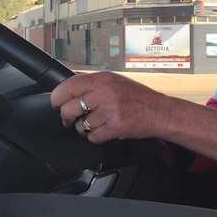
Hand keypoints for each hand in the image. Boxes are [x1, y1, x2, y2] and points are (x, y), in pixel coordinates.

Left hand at [49, 72, 170, 143]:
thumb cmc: (138, 97)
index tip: (56, 103)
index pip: (68, 86)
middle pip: (69, 108)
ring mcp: (110, 110)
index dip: (57, 98)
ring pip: (80, 125)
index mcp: (103, 79)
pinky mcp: (115, 127)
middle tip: (70, 119)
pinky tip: (105, 131)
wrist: (161, 112)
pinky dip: (96, 137)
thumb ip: (94, 83)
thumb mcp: (116, 81)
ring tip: (96, 125)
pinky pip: (93, 137)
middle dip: (67, 117)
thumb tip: (69, 87)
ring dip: (84, 129)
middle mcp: (105, 92)